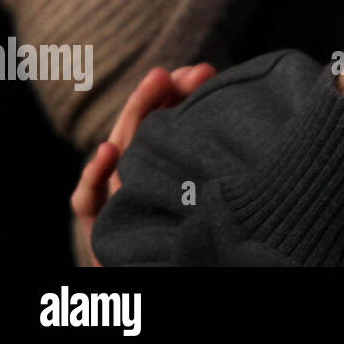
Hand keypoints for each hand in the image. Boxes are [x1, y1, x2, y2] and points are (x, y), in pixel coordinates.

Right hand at [71, 63, 216, 265]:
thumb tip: (255, 108)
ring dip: (137, 113)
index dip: (182, 92)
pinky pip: (88, 201)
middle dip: (164, 92)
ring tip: (156, 82)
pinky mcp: (101, 224)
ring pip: (120, 148)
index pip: (168, 119)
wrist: (172, 273)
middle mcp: (139, 174)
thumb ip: (216, 149)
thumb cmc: (194, 230)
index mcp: (164, 163)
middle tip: (190, 70)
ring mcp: (118, 196)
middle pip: (145, 126)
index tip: (205, 71)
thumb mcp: (207, 185)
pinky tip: (106, 152)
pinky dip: (92, 176)